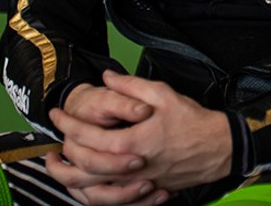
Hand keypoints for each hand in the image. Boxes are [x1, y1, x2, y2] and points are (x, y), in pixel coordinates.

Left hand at [47, 70, 231, 199]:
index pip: (89, 137)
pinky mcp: (144, 190)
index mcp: (134, 142)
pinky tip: (86, 181)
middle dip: (64, 152)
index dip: (68, 125)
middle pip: (85, 169)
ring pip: (94, 190)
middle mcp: (132, 168)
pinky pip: (111, 198)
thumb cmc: (192, 121)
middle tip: (53, 139)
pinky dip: (93, 192)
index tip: (57, 114)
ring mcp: (138, 183)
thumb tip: (108, 77)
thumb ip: (131, 86)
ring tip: (58, 166)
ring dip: (71, 179)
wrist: (217, 147)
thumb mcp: (163, 94)